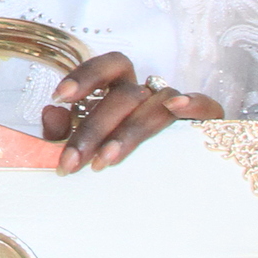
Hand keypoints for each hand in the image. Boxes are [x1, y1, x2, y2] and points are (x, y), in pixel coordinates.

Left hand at [41, 52, 220, 174]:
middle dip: (93, 128)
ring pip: (156, 103)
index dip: (84, 76)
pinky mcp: (206, 120)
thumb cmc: (121, 162)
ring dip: (129, 131)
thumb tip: (52, 114)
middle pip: (124, 94)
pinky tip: (175, 109)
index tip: (59, 97)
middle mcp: (148, 93)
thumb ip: (64, 134)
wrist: (173, 189)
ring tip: (104, 161)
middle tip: (71, 162)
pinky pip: (204, 103)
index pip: (107, 67)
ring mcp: (178, 105)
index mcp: (120, 91)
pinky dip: (191, 102)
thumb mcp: (86, 149)